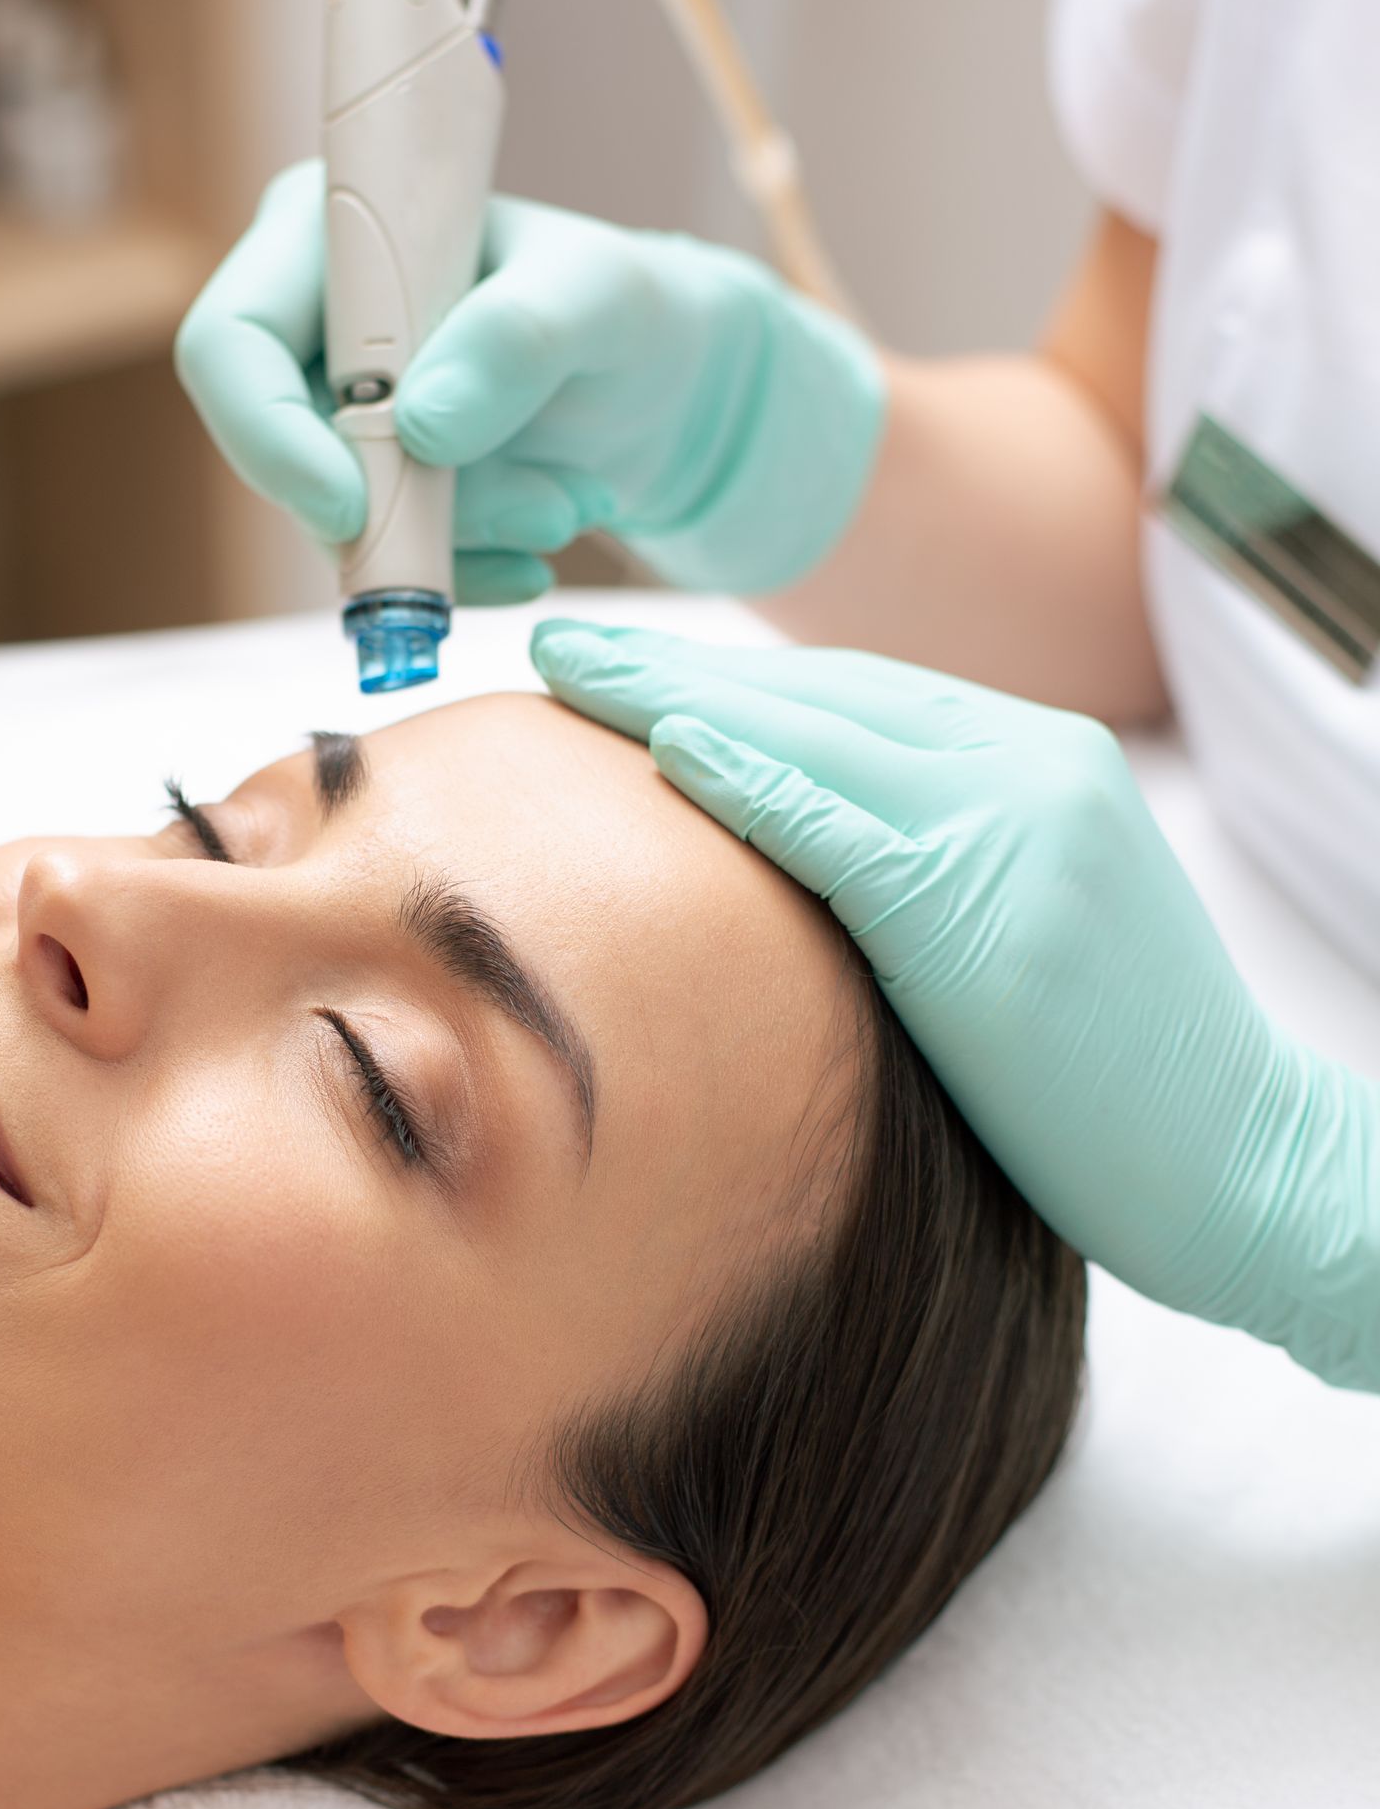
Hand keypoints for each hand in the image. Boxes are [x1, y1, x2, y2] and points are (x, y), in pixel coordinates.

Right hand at [174, 166, 886, 604]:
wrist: (666, 389)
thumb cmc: (626, 311)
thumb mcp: (601, 299)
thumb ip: (519, 339)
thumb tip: (419, 424)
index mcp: (329, 237)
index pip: (230, 342)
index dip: (265, 434)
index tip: (354, 505)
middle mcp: (310, 330)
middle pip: (281, 455)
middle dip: (405, 509)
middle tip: (542, 514)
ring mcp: (335, 420)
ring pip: (342, 525)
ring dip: (460, 542)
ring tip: (569, 506)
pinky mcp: (374, 490)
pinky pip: (383, 563)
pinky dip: (468, 571)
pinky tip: (541, 547)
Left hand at [533, 620, 1379, 1392]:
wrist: (1244, 1165)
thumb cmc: (1117, 1087)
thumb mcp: (1017, 936)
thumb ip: (922, 875)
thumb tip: (778, 874)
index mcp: (1040, 765)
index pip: (853, 702)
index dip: (729, 680)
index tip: (623, 670)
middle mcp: (1034, 767)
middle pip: (820, 697)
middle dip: (678, 667)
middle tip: (563, 643)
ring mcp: (1020, 826)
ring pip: (817, 734)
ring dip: (674, 698)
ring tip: (568, 671)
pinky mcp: (990, 905)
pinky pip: (840, 826)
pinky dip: (748, 781)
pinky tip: (664, 749)